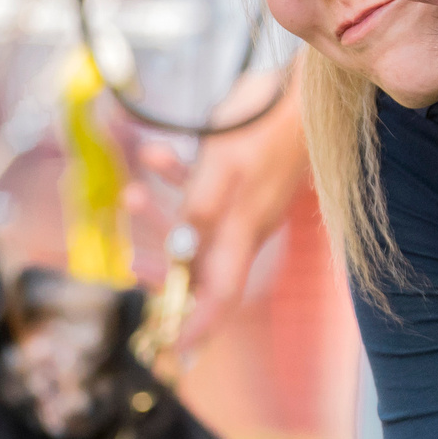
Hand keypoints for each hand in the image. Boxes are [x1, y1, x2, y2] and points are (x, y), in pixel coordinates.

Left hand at [123, 75, 312, 343]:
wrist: (304, 84)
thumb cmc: (267, 122)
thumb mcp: (226, 164)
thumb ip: (201, 208)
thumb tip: (181, 252)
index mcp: (245, 231)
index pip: (223, 296)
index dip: (200, 327)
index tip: (175, 354)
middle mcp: (245, 224)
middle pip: (204, 267)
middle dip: (166, 269)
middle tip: (132, 266)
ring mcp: (244, 201)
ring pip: (197, 227)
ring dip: (162, 218)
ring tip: (132, 197)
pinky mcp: (241, 175)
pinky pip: (202, 190)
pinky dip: (176, 179)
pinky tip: (156, 155)